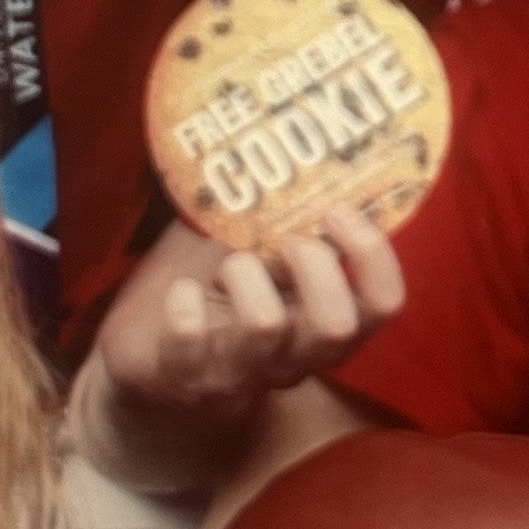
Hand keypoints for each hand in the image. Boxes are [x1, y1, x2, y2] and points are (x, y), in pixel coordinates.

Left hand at [90, 211, 403, 420]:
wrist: (145, 363)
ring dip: (244, 274)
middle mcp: (292, 360)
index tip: (338, 211)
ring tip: (227, 265)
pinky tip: (181, 294)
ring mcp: (239, 374)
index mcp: (322, 327)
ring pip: (266, 326)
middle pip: (338, 327)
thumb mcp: (255, 249)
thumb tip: (304, 151)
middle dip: (314, 267)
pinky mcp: (183, 377)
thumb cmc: (209, 289)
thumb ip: (284, 217)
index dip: (373, 256)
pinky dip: (184, 302)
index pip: (383, 305)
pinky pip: (189, 337)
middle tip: (285, 241)